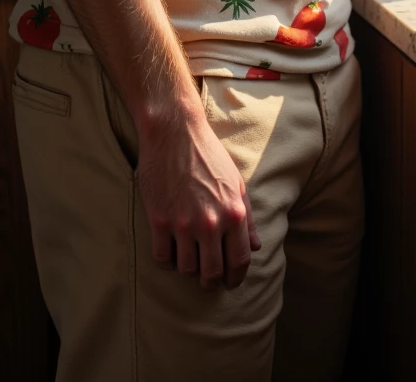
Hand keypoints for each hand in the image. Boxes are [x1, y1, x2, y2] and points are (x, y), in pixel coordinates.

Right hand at [137, 107, 260, 288]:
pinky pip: (163, 258)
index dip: (236, 278)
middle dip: (211, 282)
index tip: (231, 283)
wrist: (175, 133)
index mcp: (234, 212)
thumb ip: (248, 218)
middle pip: (212, 273)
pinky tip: (171, 249)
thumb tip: (256, 247)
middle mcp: (211, 222)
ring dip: (188, 268)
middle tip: (208, 280)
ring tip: (189, 259)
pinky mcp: (159, 221)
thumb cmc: (208, 155)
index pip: (240, 260)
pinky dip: (167, 259)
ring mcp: (183, 223)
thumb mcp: (236, 182)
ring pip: (186, 269)